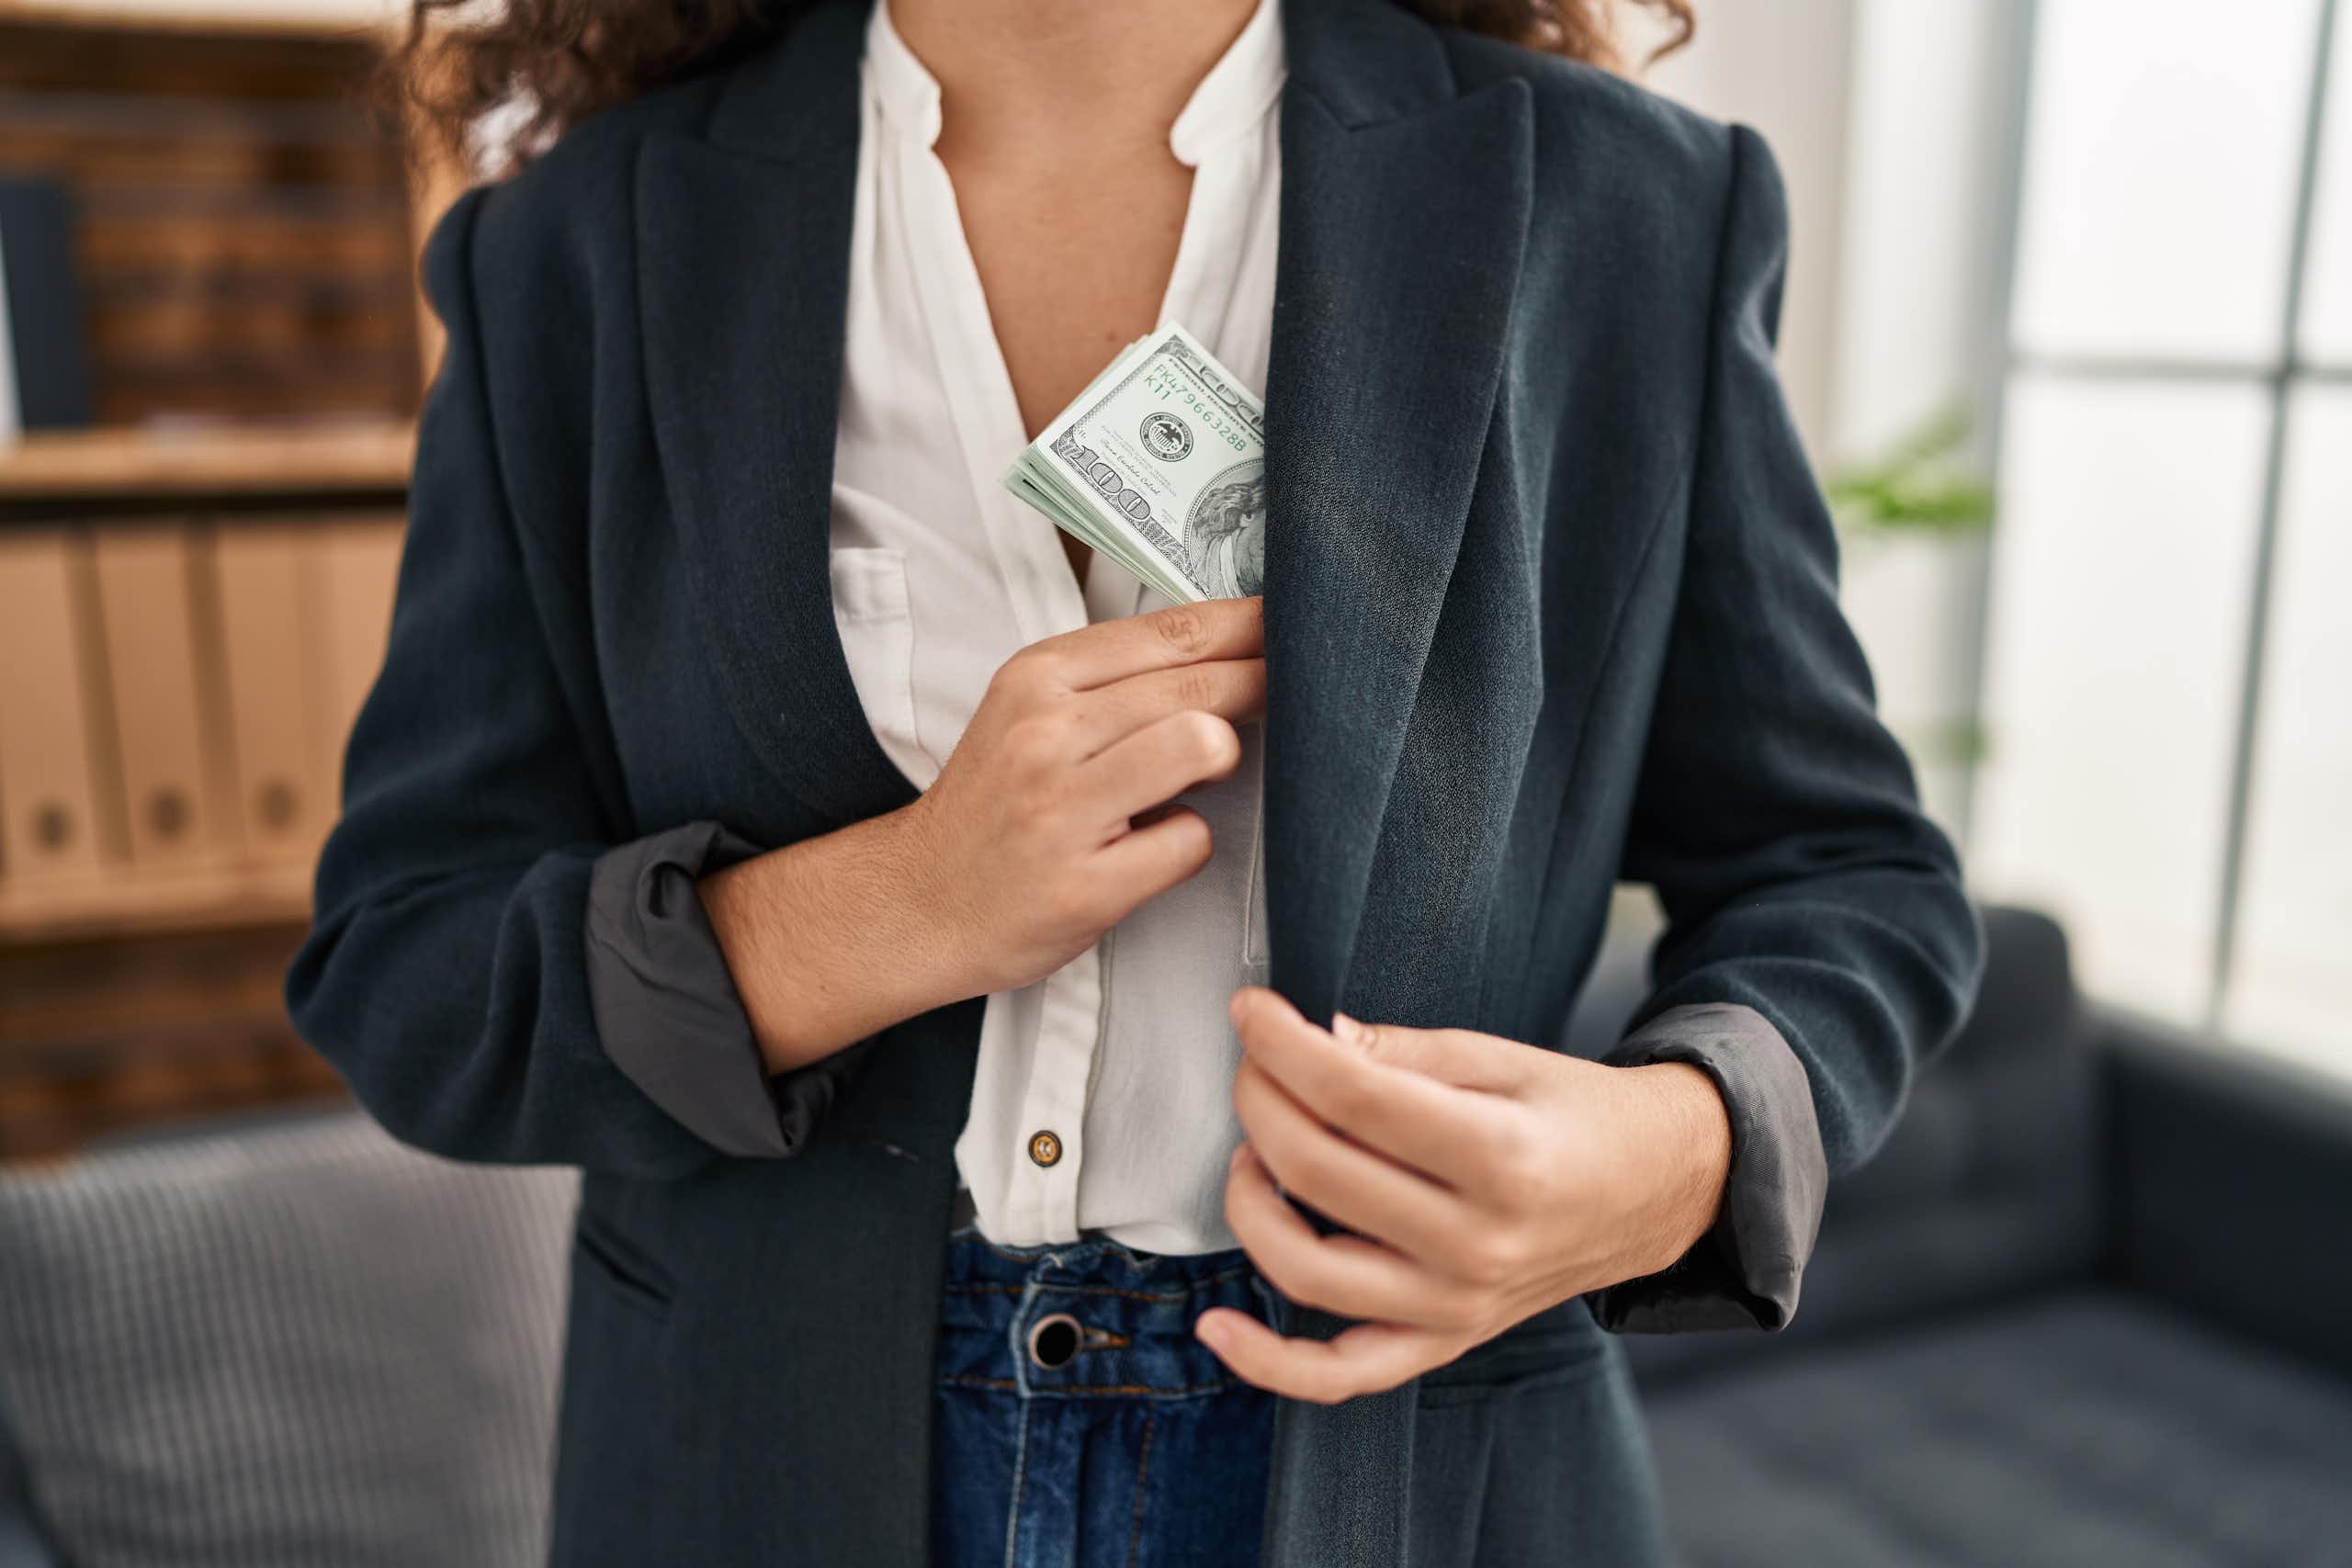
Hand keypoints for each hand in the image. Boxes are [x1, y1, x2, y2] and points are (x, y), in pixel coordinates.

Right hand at [899, 595, 1265, 996]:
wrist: (916, 903)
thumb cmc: (992, 809)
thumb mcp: (1029, 714)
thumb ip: (1113, 681)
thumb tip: (1229, 646)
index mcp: (1037, 677)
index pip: (1170, 632)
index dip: (1248, 625)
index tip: (1295, 622)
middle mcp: (1045, 733)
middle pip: (1198, 684)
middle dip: (1264, 684)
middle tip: (1299, 692)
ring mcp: (1064, 810)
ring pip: (1202, 746)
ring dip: (1221, 760)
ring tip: (1194, 776)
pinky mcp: (1086, 884)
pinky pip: (1190, 841)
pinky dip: (1185, 844)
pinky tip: (1149, 848)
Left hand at [1196, 988, 1732, 1403]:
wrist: (1658, 1190)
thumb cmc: (1578, 1114)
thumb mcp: (1505, 1058)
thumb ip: (1404, 1052)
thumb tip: (1312, 1039)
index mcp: (1501, 1156)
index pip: (1354, 1097)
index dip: (1282, 1046)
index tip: (1249, 1011)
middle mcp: (1478, 1242)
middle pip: (1319, 1172)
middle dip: (1260, 1103)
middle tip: (1252, 1065)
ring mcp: (1458, 1304)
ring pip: (1308, 1269)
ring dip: (1249, 1202)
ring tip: (1253, 1151)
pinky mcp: (1445, 1341)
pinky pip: (1342, 1375)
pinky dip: (1268, 1362)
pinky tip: (1215, 1325)